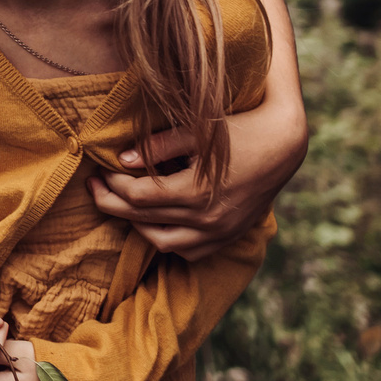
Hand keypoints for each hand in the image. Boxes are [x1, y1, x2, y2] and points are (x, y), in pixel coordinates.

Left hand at [92, 124, 288, 258]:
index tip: (100, 169)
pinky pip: (189, 251)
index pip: (137, 196)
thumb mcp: (199, 130)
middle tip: (94, 188)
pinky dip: (167, 240)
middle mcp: (206, 219)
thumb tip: (123, 159)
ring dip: (136, 226)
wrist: (286, 145)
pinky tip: (156, 223)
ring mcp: (218, 232)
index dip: (112, 184)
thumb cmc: (240, 130)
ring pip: (162, 242)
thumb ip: (159, 146)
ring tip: (121, 205)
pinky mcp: (227, 237)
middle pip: (143, 220)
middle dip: (112, 203)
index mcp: (196, 191)